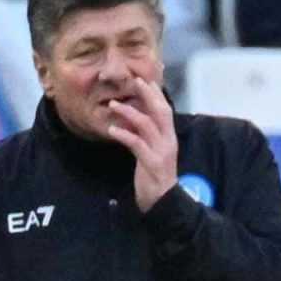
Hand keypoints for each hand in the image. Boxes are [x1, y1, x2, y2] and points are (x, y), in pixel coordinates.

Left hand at [106, 77, 177, 211]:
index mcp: (169, 137)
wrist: (163, 201)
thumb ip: (147, 136)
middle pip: (160, 111)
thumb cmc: (155, 176)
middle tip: (134, 80)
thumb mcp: (152, 152)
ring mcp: (161, 151)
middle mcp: (168, 141)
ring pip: (147, 124)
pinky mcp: (151, 163)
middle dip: (147, 94)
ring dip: (129, 112)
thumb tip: (134, 120)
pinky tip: (111, 130)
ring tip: (112, 105)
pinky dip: (124, 134)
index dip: (156, 94)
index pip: (165, 109)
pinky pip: (137, 144)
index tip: (144, 79)